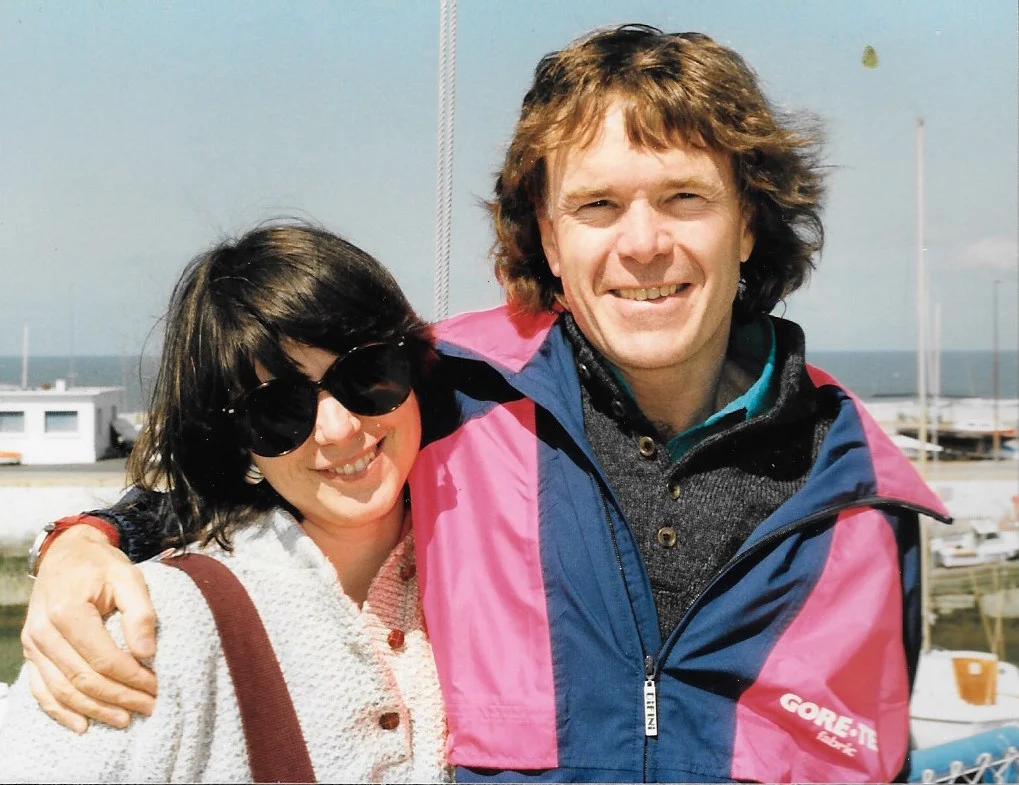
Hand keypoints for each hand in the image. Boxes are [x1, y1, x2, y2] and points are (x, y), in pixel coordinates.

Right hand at [20, 525, 157, 731]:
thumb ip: (140, 613)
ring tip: (124, 720)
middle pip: (83, 679)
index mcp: (68, 611)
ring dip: (94, 710)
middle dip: (118, 698)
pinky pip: (41, 690)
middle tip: (148, 707)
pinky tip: (82, 725)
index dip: (131, 678)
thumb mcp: (129, 577)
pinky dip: (60, 711)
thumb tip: (147, 653)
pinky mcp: (30, 652)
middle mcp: (44, 631)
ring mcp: (33, 644)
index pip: (103, 658)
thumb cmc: (102, 565)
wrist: (67, 553)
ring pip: (62, 690)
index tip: (155, 687)